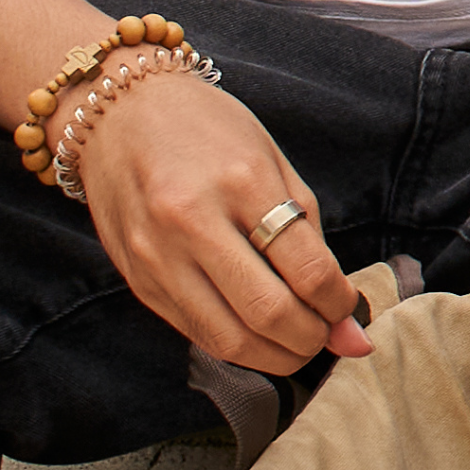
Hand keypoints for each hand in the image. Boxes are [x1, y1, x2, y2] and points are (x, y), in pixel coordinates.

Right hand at [76, 73, 375, 373]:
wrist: (120, 113)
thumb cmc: (208, 131)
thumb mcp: (272, 162)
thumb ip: (311, 238)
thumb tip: (349, 319)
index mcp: (242, 182)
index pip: (308, 269)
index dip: (339, 304)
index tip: (348, 309)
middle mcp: (193, 222)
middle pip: (269, 313)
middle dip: (312, 339)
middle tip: (328, 335)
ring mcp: (157, 256)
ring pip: (227, 338)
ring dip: (275, 356)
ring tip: (297, 343)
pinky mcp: (137, 280)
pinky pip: (195, 332)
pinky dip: (235, 344)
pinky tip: (256, 333)